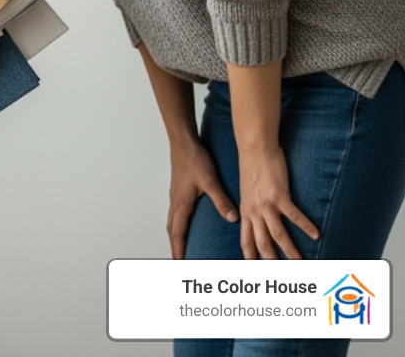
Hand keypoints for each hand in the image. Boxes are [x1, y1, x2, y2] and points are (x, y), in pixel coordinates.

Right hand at [168, 139, 237, 259]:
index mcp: (182, 203)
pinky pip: (175, 212)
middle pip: (172, 230)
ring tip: (181, 246)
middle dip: (175, 246)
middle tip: (178, 260)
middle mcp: (176, 202)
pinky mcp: (178, 190)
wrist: (183, 142)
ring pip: (172, 221)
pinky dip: (178, 224)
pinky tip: (186, 222)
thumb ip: (221, 200)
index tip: (179, 264)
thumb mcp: (210, 181)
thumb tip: (232, 218)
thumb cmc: (194, 159)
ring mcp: (175, 196)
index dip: (178, 249)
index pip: (178, 233)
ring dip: (176, 235)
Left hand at [238, 146, 318, 259]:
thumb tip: (255, 219)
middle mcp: (253, 211)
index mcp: (245, 212)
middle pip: (263, 243)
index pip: (246, 240)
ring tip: (300, 262)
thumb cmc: (253, 169)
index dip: (251, 256)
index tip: (256, 269)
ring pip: (278, 234)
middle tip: (281, 274)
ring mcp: (266, 204)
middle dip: (272, 261)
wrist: (254, 149)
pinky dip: (305, 226)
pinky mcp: (279, 195)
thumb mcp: (247, 192)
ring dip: (290, 250)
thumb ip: (251, 208)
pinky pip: (294, 215)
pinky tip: (316, 235)